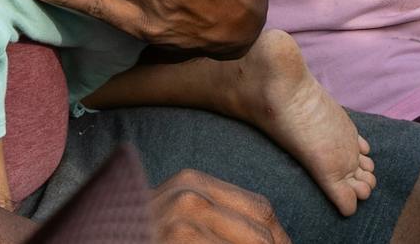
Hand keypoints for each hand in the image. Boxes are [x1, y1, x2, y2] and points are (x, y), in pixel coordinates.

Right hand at [147, 170, 287, 243]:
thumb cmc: (140, 235)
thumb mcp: (176, 215)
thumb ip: (214, 216)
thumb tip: (267, 239)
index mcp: (194, 182)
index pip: (260, 208)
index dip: (279, 237)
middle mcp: (190, 195)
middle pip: (261, 232)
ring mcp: (183, 220)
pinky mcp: (179, 238)